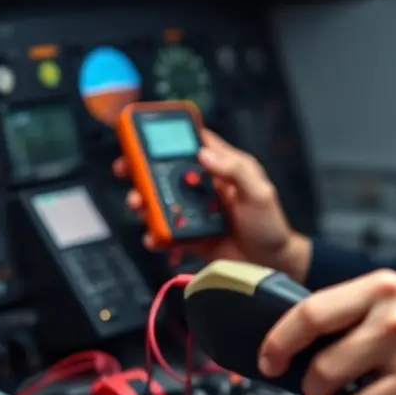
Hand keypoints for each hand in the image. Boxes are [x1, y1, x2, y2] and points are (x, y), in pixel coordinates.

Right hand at [114, 129, 311, 280]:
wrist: (270, 264)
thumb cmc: (269, 223)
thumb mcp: (259, 192)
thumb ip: (235, 171)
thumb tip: (203, 154)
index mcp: (222, 167)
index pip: (194, 142)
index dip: (172, 134)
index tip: (145, 130)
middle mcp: (203, 186)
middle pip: (166, 171)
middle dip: (141, 169)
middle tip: (124, 169)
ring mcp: (193, 210)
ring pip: (160, 201)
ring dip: (143, 202)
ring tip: (137, 205)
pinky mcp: (188, 235)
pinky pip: (165, 232)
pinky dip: (156, 235)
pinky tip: (156, 238)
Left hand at [258, 270, 395, 394]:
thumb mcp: (395, 296)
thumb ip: (352, 309)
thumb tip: (297, 334)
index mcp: (379, 287)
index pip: (313, 311)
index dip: (281, 338)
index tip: (269, 357)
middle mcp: (394, 315)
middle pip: (324, 361)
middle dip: (312, 384)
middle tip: (318, 386)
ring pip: (345, 392)